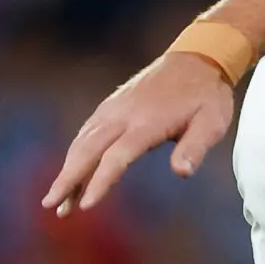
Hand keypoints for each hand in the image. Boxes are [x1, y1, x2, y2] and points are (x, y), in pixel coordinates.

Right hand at [42, 52, 236, 215]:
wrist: (197, 57)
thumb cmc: (207, 95)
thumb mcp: (212, 122)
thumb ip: (195, 147)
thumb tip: (182, 172)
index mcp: (147, 122)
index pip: (116, 157)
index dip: (100, 181)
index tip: (85, 206)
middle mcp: (123, 114)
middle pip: (88, 149)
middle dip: (67, 178)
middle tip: (52, 206)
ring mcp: (115, 107)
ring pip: (83, 140)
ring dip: (67, 169)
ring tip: (58, 198)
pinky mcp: (112, 104)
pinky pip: (87, 130)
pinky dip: (75, 152)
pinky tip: (71, 169)